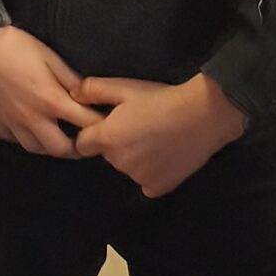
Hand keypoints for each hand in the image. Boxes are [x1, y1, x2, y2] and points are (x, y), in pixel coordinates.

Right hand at [0, 24, 99, 157]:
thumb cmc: (15, 45)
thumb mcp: (50, 56)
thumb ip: (71, 78)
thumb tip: (88, 94)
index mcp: (50, 100)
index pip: (85, 123)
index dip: (99, 125)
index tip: (106, 125)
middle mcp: (32, 118)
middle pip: (61, 149)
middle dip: (77, 148)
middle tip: (83, 140)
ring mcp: (11, 123)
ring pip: (36, 149)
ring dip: (49, 145)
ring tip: (56, 136)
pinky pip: (13, 140)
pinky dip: (23, 137)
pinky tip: (28, 127)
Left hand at [74, 73, 244, 197]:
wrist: (204, 115)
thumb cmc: (161, 99)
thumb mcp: (124, 87)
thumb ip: (92, 90)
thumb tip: (71, 94)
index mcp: (107, 139)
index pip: (82, 144)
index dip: (92, 133)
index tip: (107, 124)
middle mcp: (119, 162)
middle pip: (107, 155)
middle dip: (116, 143)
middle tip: (138, 126)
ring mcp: (139, 177)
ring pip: (127, 168)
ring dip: (134, 157)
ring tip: (154, 138)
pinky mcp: (158, 188)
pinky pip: (146, 181)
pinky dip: (151, 172)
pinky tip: (164, 155)